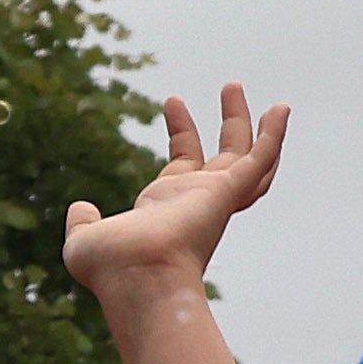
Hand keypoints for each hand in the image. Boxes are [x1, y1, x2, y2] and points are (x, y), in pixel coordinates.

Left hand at [62, 86, 291, 295]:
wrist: (135, 276)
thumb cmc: (112, 270)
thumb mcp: (85, 241)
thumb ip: (84, 223)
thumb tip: (81, 208)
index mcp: (168, 209)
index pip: (184, 164)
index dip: (181, 131)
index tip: (174, 101)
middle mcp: (196, 203)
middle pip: (223, 157)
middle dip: (229, 122)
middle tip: (230, 87)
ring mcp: (214, 198)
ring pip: (244, 155)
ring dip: (246, 122)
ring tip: (241, 88)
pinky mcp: (226, 193)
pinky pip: (259, 159)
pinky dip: (273, 135)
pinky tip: (281, 109)